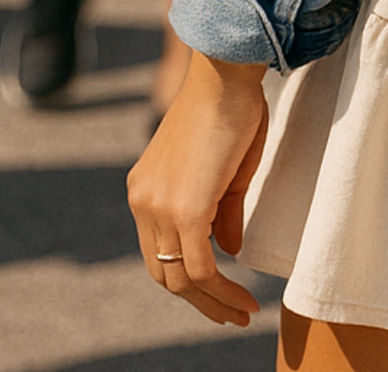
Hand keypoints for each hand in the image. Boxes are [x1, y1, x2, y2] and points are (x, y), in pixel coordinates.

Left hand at [127, 51, 268, 326]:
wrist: (226, 73)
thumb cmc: (232, 107)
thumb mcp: (227, 169)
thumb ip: (222, 213)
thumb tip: (228, 252)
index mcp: (147, 188)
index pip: (159, 249)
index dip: (187, 277)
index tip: (220, 291)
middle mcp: (143, 200)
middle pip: (162, 272)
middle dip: (198, 300)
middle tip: (230, 314)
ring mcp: (158, 205)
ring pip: (178, 277)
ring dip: (212, 303)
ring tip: (242, 313)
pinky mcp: (183, 208)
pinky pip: (200, 266)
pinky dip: (222, 290)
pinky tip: (244, 298)